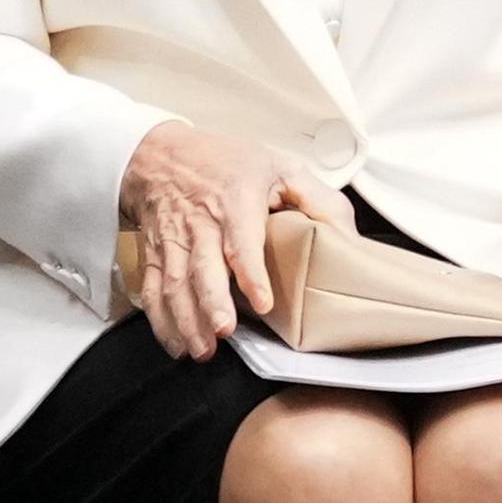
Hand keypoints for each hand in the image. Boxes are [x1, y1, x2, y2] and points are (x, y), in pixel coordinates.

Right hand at [122, 122, 336, 360]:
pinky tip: (177, 343)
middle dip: (212, 301)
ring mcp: (175, 240)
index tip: (263, 302)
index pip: (242, 238)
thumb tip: (348, 240)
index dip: (251, 272)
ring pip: (175, 283)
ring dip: (187, 319)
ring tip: (203, 349)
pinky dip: (162, 321)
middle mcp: (201, 223)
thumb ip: (318, 201)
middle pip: (202, 266)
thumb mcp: (280, 167)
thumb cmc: (225, 162)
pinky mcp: (157, 254)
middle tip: (224, 330)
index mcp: (235, 199)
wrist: (160, 154)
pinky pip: (153, 290)